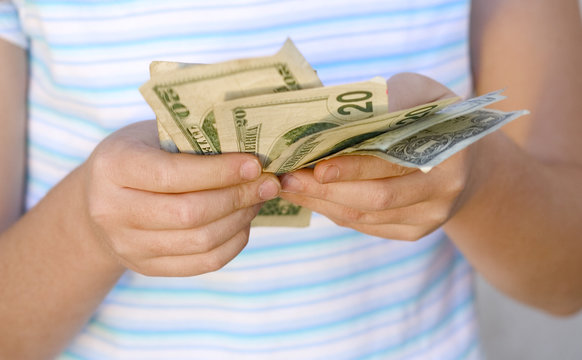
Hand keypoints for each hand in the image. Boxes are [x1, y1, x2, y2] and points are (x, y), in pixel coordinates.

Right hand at [80, 120, 279, 275]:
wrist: (98, 198)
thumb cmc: (138, 156)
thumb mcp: (154, 136)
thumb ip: (194, 144)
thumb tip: (254, 157)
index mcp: (114, 167)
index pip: (173, 176)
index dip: (219, 172)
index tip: (254, 164)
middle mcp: (112, 211)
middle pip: (190, 214)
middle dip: (238, 197)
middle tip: (267, 183)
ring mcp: (127, 246)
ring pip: (201, 241)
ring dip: (241, 219)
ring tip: (258, 199)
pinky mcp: (146, 267)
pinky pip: (204, 263)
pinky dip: (234, 243)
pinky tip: (244, 222)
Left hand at [279, 73, 473, 239]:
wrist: (465, 158)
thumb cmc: (433, 116)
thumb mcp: (423, 91)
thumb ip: (394, 96)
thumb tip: (350, 109)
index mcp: (447, 153)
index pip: (392, 165)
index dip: (352, 168)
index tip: (316, 166)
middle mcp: (442, 193)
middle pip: (375, 200)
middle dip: (325, 191)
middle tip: (286, 180)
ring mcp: (429, 218)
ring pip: (365, 217)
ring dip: (322, 204)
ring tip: (288, 188)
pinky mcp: (414, 232)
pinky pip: (366, 225)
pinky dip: (333, 212)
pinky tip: (310, 198)